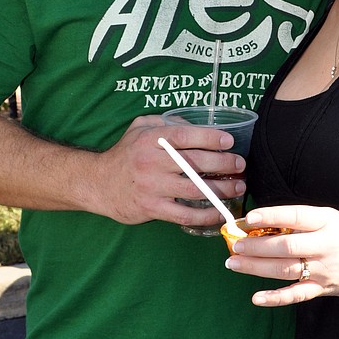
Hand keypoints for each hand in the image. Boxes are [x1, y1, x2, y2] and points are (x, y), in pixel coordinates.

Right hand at [93, 115, 245, 226]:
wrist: (98, 183)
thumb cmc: (126, 153)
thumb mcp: (141, 128)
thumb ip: (168, 123)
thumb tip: (199, 127)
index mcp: (150, 140)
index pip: (184, 136)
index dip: (209, 137)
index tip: (229, 140)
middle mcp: (151, 163)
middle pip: (194, 163)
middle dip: (223, 164)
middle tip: (240, 164)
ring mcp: (152, 187)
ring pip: (195, 190)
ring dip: (221, 189)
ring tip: (238, 187)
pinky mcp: (152, 208)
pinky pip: (185, 214)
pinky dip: (205, 215)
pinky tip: (219, 212)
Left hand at [224, 204, 338, 306]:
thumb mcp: (333, 217)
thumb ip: (304, 220)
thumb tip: (266, 223)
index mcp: (327, 221)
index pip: (296, 216)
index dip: (271, 216)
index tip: (249, 218)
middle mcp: (325, 245)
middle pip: (286, 246)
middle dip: (257, 246)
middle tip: (235, 244)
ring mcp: (324, 269)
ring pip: (285, 270)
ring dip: (257, 267)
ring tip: (234, 263)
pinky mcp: (323, 288)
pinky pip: (297, 295)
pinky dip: (276, 298)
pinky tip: (256, 298)